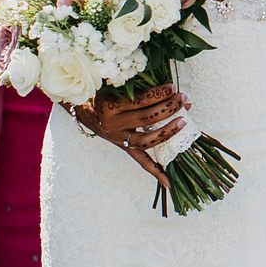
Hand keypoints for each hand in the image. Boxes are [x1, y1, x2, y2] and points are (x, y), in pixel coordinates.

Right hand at [73, 84, 190, 185]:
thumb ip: (137, 84)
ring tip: (183, 121)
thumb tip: (170, 88)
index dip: (158, 93)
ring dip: (168, 132)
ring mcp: (118, 138)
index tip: (173, 87)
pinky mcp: (122, 147)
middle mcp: (113, 124)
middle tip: (183, 99)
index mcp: (109, 106)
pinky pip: (140, 160)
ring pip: (147, 140)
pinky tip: (169, 182)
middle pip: (147, 118)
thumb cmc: (100, 91)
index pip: (140, 100)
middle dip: (168, 108)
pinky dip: (155, 171)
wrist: (82, 108)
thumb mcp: (114, 84)